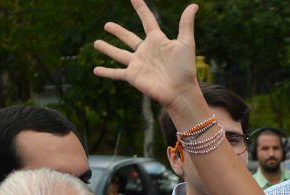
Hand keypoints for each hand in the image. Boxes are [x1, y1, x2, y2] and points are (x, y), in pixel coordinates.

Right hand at [94, 0, 200, 114]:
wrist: (180, 91)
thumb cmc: (185, 68)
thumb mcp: (186, 43)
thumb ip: (186, 24)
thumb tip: (194, 5)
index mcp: (157, 40)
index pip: (147, 20)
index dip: (141, 8)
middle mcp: (145, 51)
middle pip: (128, 37)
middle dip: (118, 32)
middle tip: (107, 25)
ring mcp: (138, 63)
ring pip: (118, 53)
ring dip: (107, 48)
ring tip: (96, 43)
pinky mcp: (133, 76)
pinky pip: (116, 73)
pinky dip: (106, 72)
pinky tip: (95, 70)